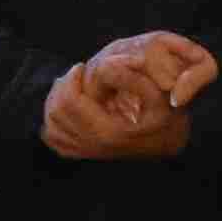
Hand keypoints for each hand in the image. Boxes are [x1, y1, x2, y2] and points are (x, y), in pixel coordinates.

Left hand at [38, 32, 212, 161]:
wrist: (170, 143)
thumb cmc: (166, 116)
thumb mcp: (159, 96)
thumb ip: (134, 78)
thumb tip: (106, 66)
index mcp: (107, 132)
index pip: (69, 102)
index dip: (71, 79)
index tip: (82, 66)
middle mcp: (93, 147)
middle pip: (56, 112)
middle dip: (63, 87)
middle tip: (76, 74)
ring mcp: (86, 153)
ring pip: (51, 124)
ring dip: (57, 100)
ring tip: (72, 86)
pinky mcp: (82, 154)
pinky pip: (53, 137)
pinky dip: (54, 119)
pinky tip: (69, 105)